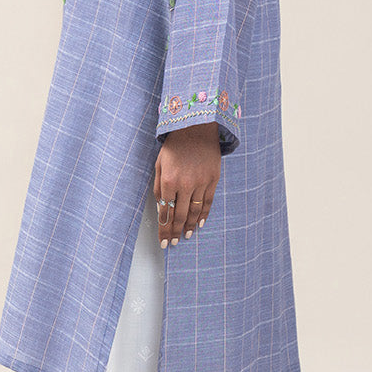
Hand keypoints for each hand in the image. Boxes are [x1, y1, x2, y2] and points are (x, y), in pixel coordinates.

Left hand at [153, 122, 220, 247]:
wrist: (196, 127)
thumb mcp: (160, 163)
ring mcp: (201, 183)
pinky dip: (203, 215)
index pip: (165, 212)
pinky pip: (208, 202)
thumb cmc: (175, 145)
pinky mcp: (213, 179)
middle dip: (175, 232)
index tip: (164, 241)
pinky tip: (199, 224)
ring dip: (189, 227)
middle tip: (173, 243)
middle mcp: (185, 184)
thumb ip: (159, 187)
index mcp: (169, 181)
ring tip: (185, 236)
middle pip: (179, 216)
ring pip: (194, 212)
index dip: (164, 229)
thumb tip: (161, 207)